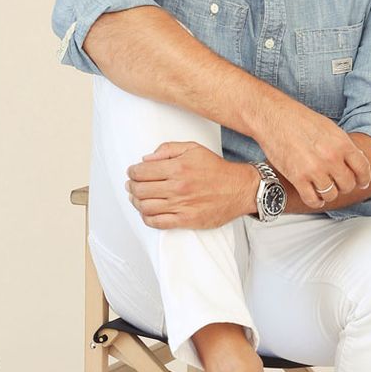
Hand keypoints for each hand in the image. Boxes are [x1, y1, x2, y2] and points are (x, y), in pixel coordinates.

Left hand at [125, 141, 258, 229]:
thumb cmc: (216, 169)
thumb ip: (168, 149)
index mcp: (177, 168)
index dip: (132, 172)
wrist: (239, 188)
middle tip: (131, 185)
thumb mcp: (193, 148)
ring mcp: (181, 205)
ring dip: (136, 202)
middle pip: (140, 190)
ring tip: (136, 198)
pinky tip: (146, 212)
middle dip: (131, 186)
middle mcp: (177, 188)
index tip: (132, 172)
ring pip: (145, 207)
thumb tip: (147, 159)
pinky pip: (158, 223)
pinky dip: (147, 218)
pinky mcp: (186, 220)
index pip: (142, 172)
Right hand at [257, 99, 370, 208]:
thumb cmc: (299, 119)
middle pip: (347, 185)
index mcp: (341, 143)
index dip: (364, 179)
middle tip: (337, 183)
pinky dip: (315, 201)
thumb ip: (343, 145)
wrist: (273, 117)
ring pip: (331, 195)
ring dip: (328, 194)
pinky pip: (312, 200)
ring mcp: (314, 169)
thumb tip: (354, 160)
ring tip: (323, 189)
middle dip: (343, 185)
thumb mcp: (329, 127)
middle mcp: (330, 158)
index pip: (362, 169)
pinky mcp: (297, 178)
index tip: (361, 183)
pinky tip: (314, 196)